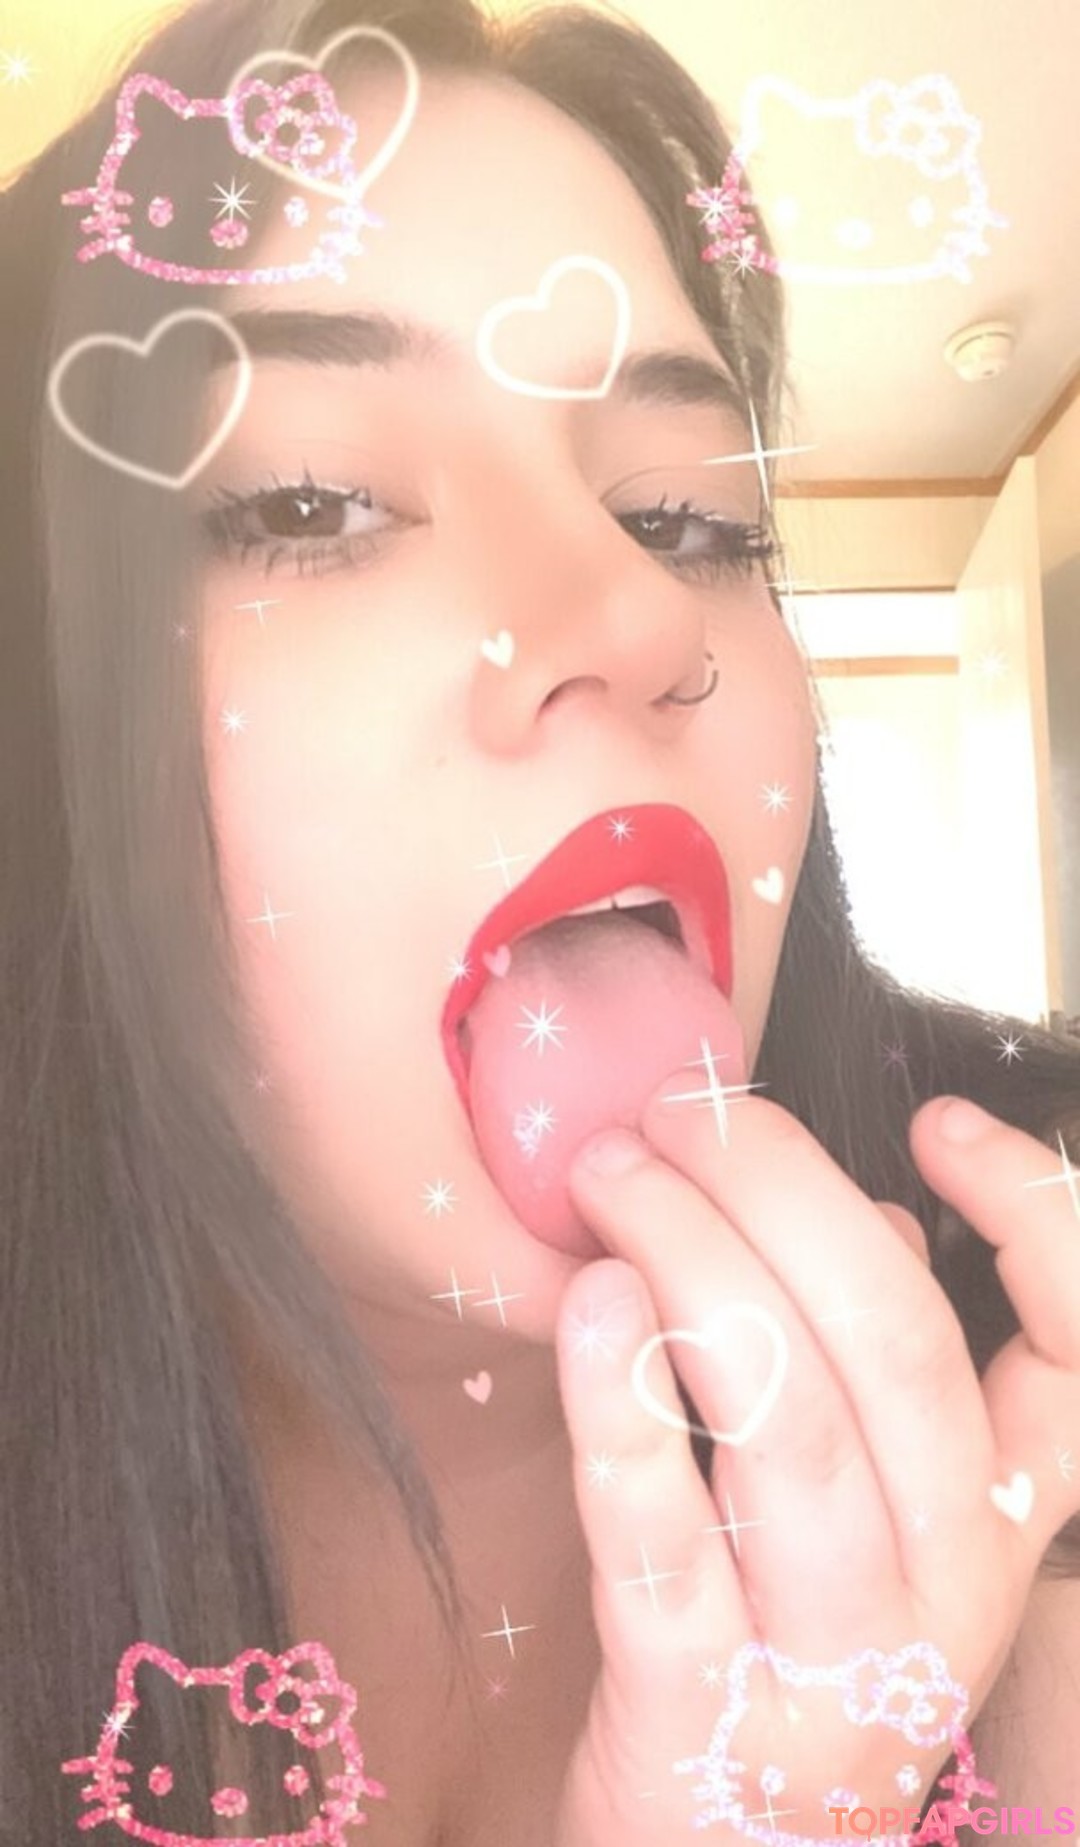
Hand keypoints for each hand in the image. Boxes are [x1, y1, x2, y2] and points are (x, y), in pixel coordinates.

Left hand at [552, 1082, 1079, 1844]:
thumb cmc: (794, 1637)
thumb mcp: (881, 1519)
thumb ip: (886, 1374)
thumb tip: (876, 1212)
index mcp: (1004, 1522)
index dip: (1036, 1218)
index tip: (936, 1121)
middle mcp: (946, 1587)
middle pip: (897, 1348)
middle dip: (783, 1191)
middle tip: (680, 1110)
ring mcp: (829, 1659)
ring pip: (790, 1424)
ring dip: (692, 1262)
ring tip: (613, 1172)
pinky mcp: (696, 1712)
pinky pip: (662, 1540)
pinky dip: (624, 1404)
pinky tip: (589, 1300)